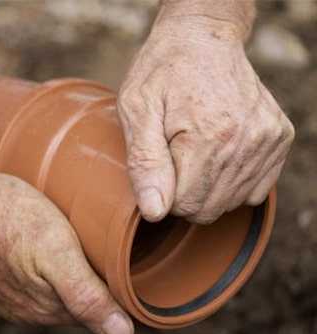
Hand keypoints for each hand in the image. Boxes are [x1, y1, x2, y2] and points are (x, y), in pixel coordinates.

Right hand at [0, 172, 133, 333]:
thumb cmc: (8, 219)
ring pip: (50, 289)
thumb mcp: (57, 253)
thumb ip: (87, 295)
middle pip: (73, 300)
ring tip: (76, 244)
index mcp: (46, 309)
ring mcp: (4, 294)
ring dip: (66, 272)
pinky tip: (42, 246)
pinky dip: (40, 266)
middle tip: (103, 246)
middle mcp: (24, 310)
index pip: (95, 309)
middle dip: (90, 280)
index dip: (112, 286)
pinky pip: (27, 279)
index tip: (122, 260)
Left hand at [117, 17, 293, 223]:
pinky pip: (255, 189)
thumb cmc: (162, 73)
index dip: (163, 193)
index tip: (158, 164)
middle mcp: (247, 142)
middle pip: (209, 209)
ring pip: (232, 202)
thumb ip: (145, 164)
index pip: (184, 206)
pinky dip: (233, 181)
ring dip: (208, 186)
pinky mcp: (280, 138)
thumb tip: (155, 212)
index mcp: (209, 138)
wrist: (202, 38)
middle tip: (173, 156)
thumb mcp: (137, 110)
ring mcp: (268, 140)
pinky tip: (217, 153)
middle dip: (184, 193)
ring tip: (194, 149)